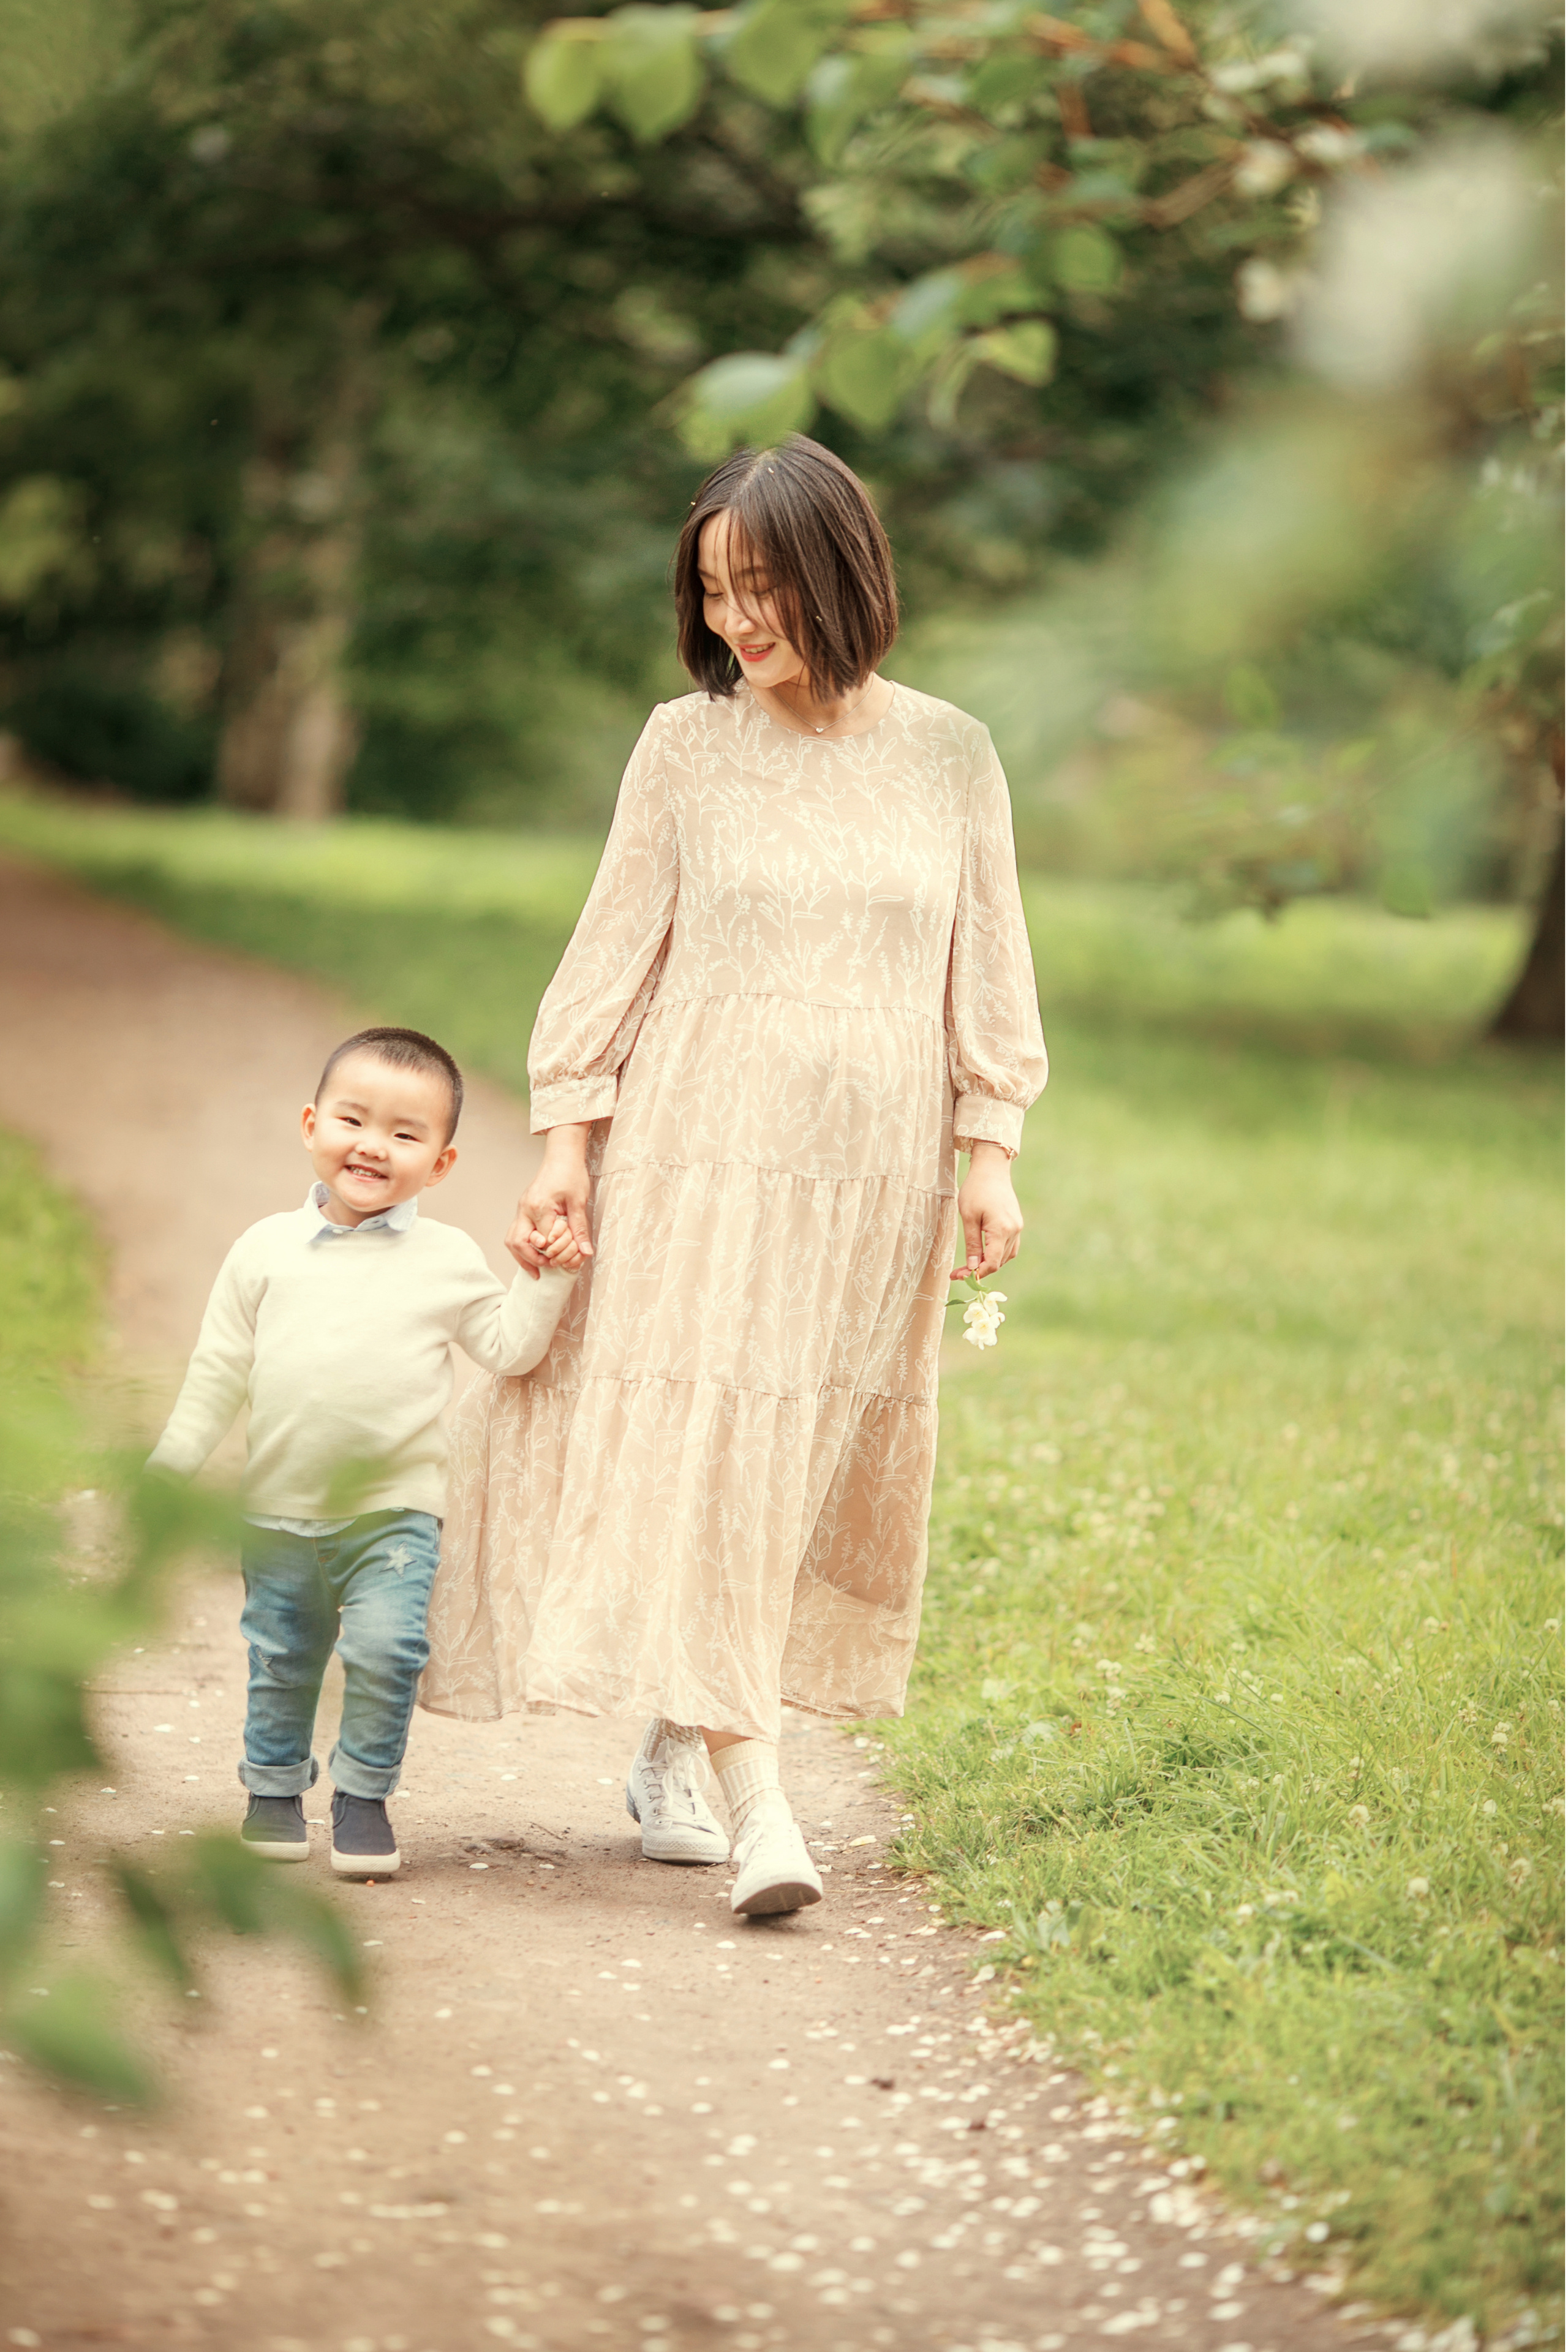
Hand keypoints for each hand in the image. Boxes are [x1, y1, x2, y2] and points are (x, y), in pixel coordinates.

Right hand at [507, 1124, 592, 1277]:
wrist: (562, 1155)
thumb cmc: (571, 1174)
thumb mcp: (579, 1202)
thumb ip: (579, 1228)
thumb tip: (585, 1252)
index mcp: (539, 1207)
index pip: (544, 1241)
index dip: (554, 1252)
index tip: (566, 1258)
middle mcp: (525, 1209)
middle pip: (517, 1243)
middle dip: (530, 1260)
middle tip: (545, 1270)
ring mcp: (522, 1208)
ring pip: (512, 1239)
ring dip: (522, 1256)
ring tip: (536, 1269)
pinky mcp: (524, 1208)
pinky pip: (516, 1232)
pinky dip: (523, 1246)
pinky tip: (535, 1254)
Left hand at [953, 1141, 1022, 1279]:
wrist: (992, 1169)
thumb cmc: (976, 1189)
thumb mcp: (968, 1216)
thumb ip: (972, 1243)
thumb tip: (972, 1266)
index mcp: (1001, 1229)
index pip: (991, 1262)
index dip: (976, 1273)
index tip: (960, 1276)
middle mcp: (1014, 1230)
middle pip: (998, 1261)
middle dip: (979, 1269)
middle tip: (958, 1272)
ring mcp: (1017, 1227)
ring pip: (1005, 1256)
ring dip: (988, 1262)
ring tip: (969, 1264)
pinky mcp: (1017, 1223)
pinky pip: (1010, 1246)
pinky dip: (997, 1253)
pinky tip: (984, 1253)